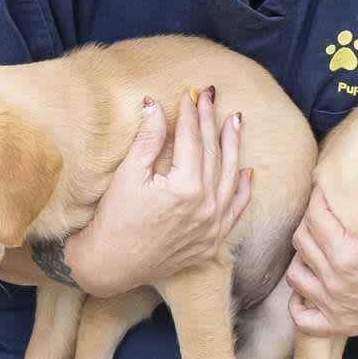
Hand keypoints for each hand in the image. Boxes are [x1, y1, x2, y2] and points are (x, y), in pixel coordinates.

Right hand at [55, 90, 255, 298]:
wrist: (111, 265)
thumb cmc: (114, 219)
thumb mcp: (128, 175)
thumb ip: (147, 139)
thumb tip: (155, 105)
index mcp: (185, 188)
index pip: (192, 140)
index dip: (190, 114)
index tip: (189, 94)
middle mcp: (206, 207)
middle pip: (212, 153)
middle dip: (210, 121)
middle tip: (211, 95)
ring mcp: (212, 226)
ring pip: (229, 177)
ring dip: (232, 146)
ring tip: (234, 120)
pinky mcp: (212, 242)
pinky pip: (235, 210)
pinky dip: (242, 189)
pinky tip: (247, 171)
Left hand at [285, 153, 357, 340]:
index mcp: (346, 256)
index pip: (315, 216)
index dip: (318, 196)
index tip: (327, 188)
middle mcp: (333, 283)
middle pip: (301, 241)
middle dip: (310, 221)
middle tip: (327, 212)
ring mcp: (333, 307)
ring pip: (295, 275)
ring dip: (302, 256)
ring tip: (320, 243)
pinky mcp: (338, 326)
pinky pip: (301, 317)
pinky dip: (300, 301)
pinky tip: (312, 284)